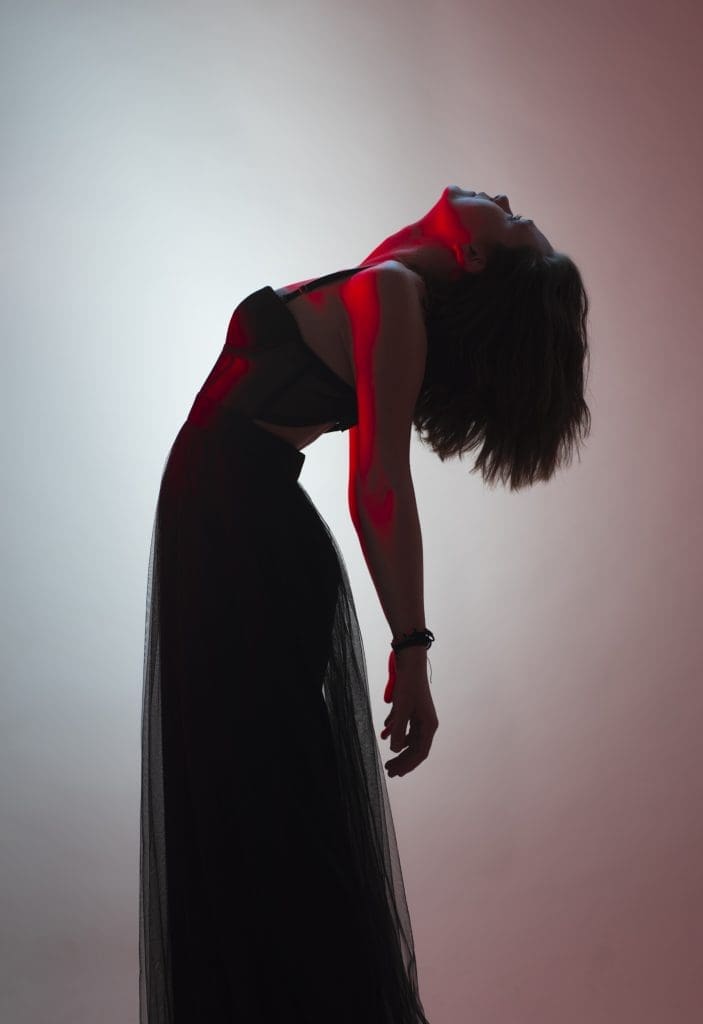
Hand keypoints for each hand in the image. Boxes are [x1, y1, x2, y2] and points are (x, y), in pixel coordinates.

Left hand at [380, 648, 438, 777]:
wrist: (411, 663)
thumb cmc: (408, 686)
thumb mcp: (401, 711)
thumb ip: (399, 732)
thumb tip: (395, 750)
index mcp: (429, 726)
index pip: (419, 753)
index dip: (407, 765)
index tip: (395, 772)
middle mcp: (427, 724)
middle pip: (415, 749)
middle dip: (402, 761)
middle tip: (389, 771)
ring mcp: (421, 717)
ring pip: (410, 740)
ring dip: (399, 749)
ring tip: (388, 761)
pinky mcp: (413, 710)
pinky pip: (405, 727)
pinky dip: (396, 732)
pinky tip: (385, 733)